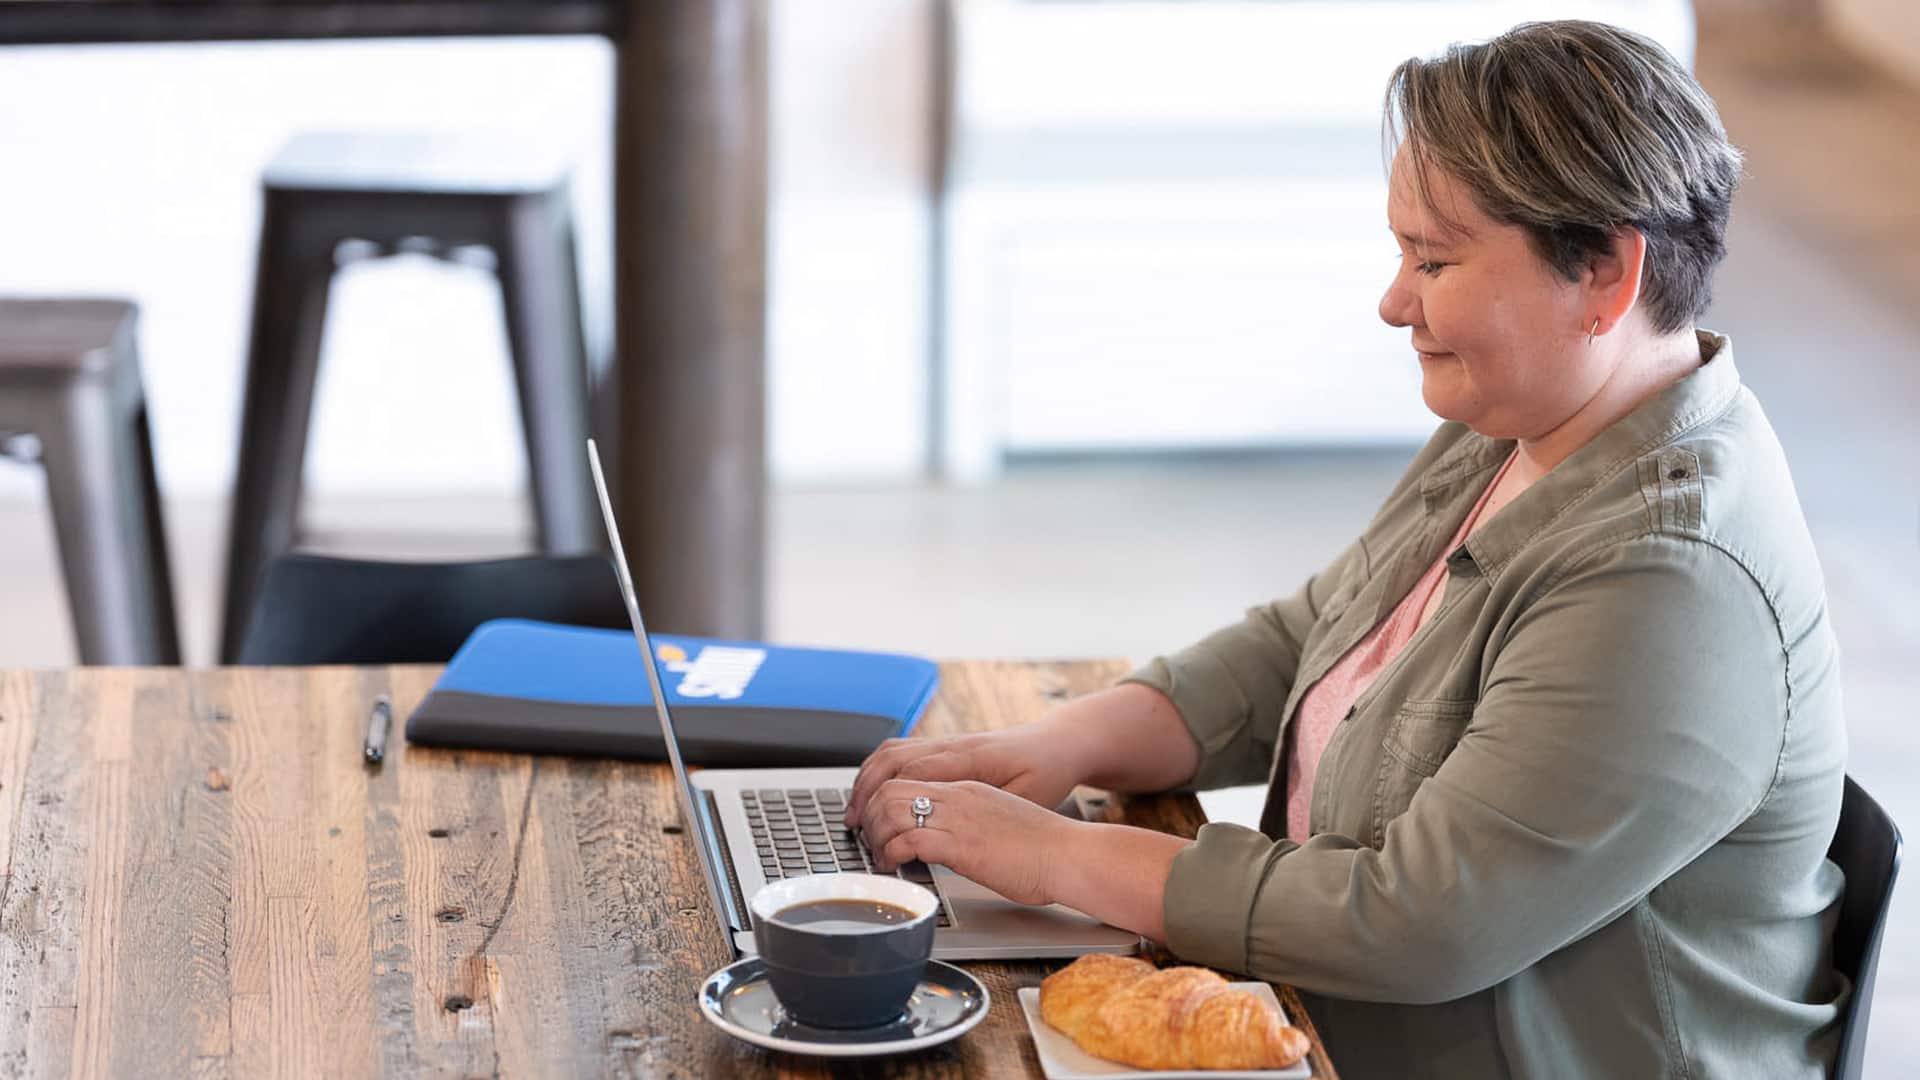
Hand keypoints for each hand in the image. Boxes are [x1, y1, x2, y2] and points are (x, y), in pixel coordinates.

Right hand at [843, 722, 1087, 829]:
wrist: (1060, 745)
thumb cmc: (1048, 773)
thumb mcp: (1028, 798)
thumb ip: (989, 810)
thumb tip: (952, 826)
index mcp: (971, 758)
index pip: (913, 771)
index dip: (885, 798)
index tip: (871, 827)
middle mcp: (954, 745)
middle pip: (892, 758)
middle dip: (865, 791)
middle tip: (852, 824)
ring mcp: (948, 742)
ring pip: (892, 751)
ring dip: (868, 780)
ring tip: (856, 812)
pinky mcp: (948, 746)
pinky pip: (903, 750)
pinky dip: (881, 771)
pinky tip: (877, 793)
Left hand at [859, 778, 1081, 905]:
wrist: (1071, 855)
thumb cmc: (1044, 848)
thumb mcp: (998, 824)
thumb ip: (970, 825)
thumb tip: (947, 843)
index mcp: (968, 789)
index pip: (908, 777)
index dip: (882, 799)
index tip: (877, 822)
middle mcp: (959, 797)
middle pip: (890, 788)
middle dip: (870, 815)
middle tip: (869, 840)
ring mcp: (960, 818)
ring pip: (893, 809)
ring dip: (877, 835)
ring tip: (879, 855)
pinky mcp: (963, 845)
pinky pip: (910, 840)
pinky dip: (892, 853)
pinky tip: (894, 866)